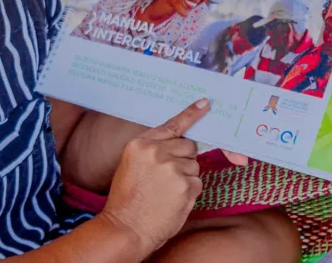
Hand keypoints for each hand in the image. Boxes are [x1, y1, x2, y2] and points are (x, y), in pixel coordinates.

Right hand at [100, 98, 209, 256]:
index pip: (171, 125)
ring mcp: (172, 167)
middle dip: (184, 160)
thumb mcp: (131, 165)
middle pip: (188, 146)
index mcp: (140, 144)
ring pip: (194, 166)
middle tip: (167, 178)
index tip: (205, 104)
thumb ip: (152, 151)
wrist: (126, 228)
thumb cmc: (128, 200)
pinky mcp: (185, 184)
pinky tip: (172, 201)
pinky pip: (197, 184)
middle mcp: (156, 151)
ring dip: (186, 179)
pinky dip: (189, 194)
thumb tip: (179, 145)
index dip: (191, 115)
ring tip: (165, 193)